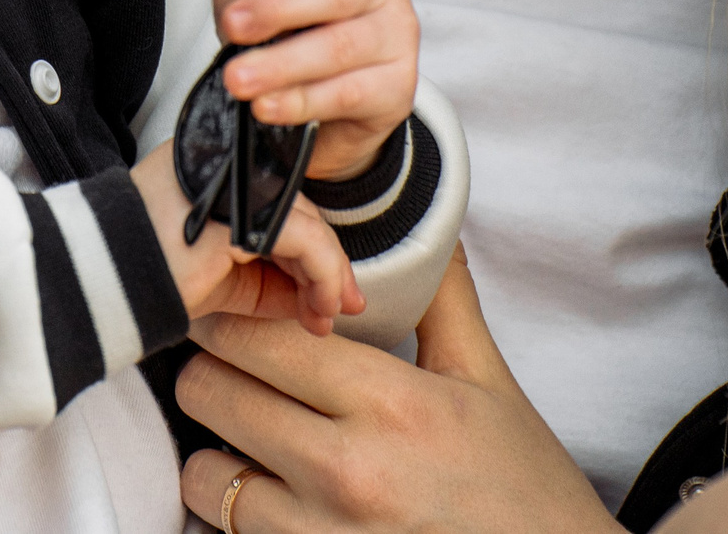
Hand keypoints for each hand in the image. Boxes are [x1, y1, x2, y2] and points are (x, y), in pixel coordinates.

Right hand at [132, 141, 361, 336]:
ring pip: (308, 223)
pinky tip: (318, 308)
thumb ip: (266, 277)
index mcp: (215, 168)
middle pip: (297, 209)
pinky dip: (323, 276)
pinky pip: (305, 240)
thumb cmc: (147, 275)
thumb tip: (320, 299)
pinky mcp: (245, 207)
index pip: (276, 198)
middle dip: (326, 264)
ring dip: (328, 276)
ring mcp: (237, 179)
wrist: (103, 281)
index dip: (309, 244)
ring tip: (326, 315)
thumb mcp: (221, 276)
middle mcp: (228, 162)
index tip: (327, 287)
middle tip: (338, 306)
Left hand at [175, 248, 618, 532]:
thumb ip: (442, 297)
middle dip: (214, 371)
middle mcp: (347, 471)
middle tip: (236, 367)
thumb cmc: (523, 488)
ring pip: (205, 472)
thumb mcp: (488, 381)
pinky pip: (230, 533)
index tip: (232, 310)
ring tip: (254, 438)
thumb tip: (425, 225)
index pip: (261, 335)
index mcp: (391, 402)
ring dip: (219, 450)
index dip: (233, 316)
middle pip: (211, 392)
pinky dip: (237, 510)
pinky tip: (275, 491)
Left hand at [214, 0, 417, 180]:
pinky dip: (298, 101)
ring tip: (240, 78)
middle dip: (279, 8)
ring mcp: (397, 40)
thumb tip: (235, 8)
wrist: (333, 108)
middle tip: (236, 24)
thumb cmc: (301, 35)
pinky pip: (343, 94)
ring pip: (338, 48)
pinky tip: (268, 105)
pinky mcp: (395, 90)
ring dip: (280, 64)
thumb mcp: (266, 0)